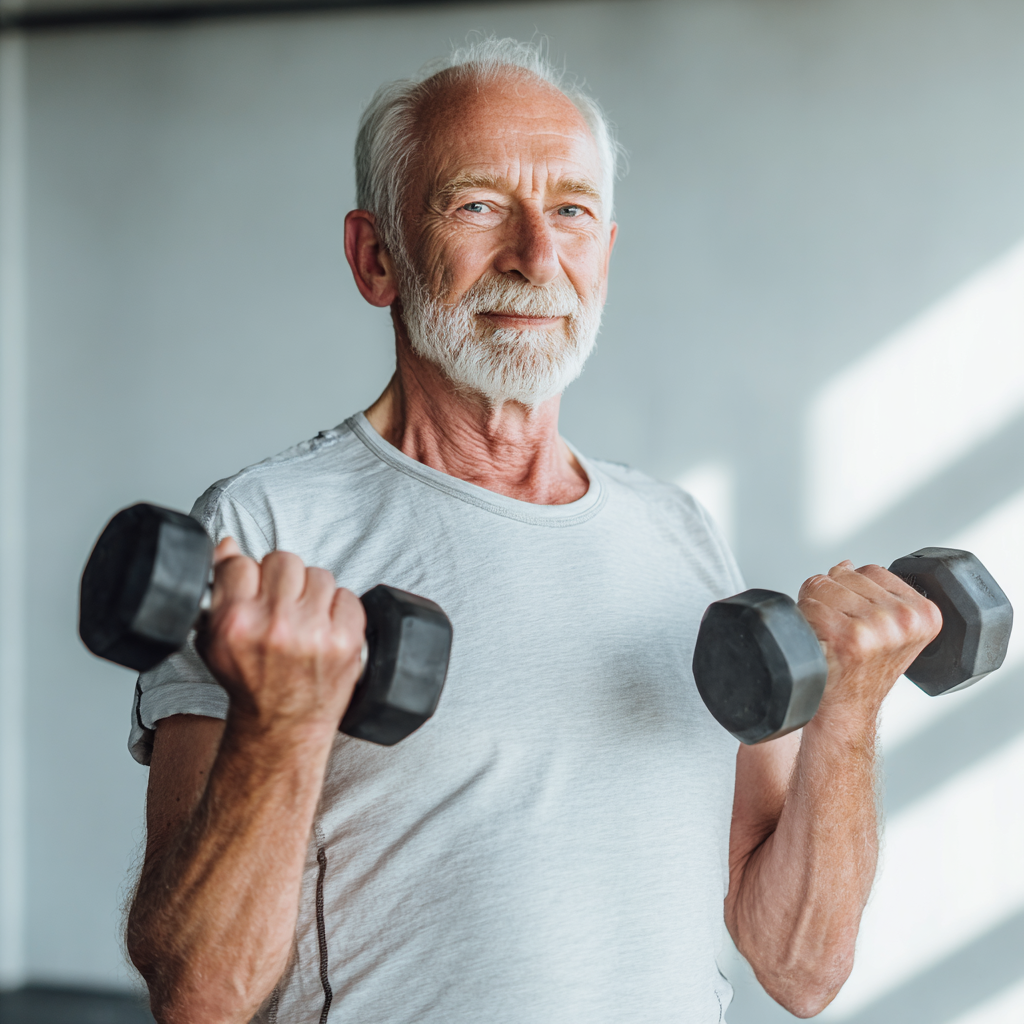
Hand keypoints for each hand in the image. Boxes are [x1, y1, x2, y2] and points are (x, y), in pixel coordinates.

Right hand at [196, 537, 366, 738]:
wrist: (282, 726)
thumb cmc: (249, 683)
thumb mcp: (215, 640)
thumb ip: (220, 588)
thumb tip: (228, 545)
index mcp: (236, 623)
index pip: (242, 563)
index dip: (249, 574)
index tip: (254, 589)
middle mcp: (275, 626)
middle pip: (284, 561)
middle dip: (283, 579)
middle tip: (283, 603)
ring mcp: (314, 633)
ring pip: (319, 575)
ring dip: (313, 593)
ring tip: (305, 619)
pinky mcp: (346, 640)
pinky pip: (347, 595)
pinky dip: (339, 609)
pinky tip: (325, 628)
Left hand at [797, 560, 941, 732]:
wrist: (848, 709)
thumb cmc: (863, 670)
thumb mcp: (888, 629)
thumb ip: (873, 592)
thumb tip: (846, 564)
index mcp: (924, 614)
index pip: (873, 570)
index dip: (852, 589)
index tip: (856, 616)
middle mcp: (906, 620)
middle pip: (845, 574)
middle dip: (832, 596)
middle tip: (839, 630)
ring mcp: (879, 628)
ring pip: (824, 585)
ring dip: (815, 606)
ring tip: (829, 634)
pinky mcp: (850, 637)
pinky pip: (810, 603)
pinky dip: (804, 618)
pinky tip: (819, 639)